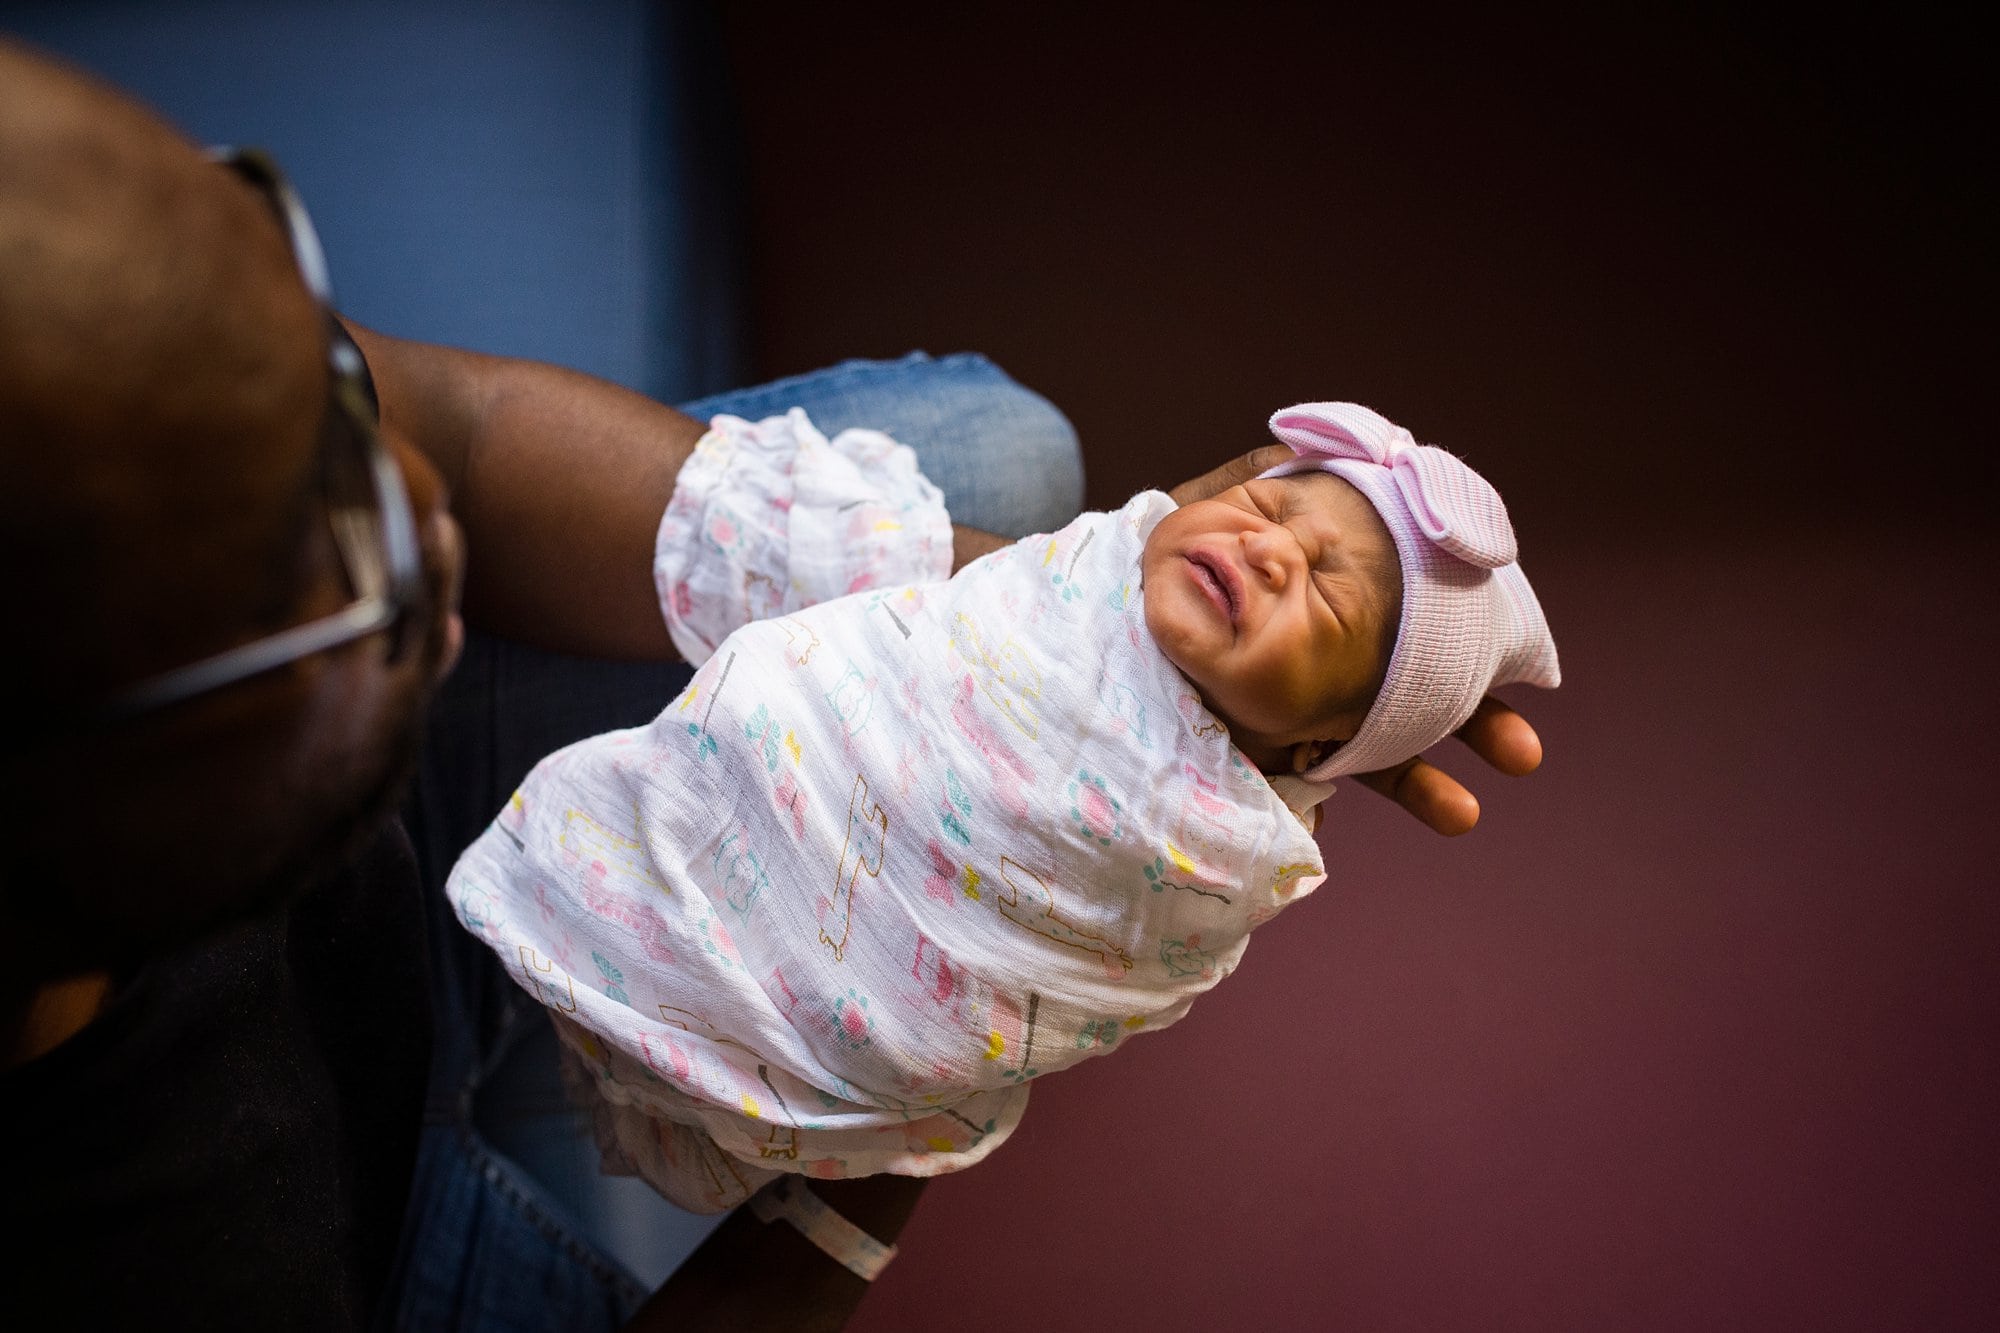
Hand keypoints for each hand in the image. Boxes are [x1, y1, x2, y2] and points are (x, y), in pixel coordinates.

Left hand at [1173, 449, 1544, 835]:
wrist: (1103, 613)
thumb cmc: (1163, 557)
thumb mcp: (1210, 512)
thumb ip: (1255, 492)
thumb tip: (1296, 463)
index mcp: (1334, 601)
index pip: (1418, 624)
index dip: (1468, 649)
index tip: (1517, 669)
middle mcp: (1332, 656)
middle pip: (1415, 689)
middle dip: (1475, 723)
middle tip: (1523, 753)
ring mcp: (1302, 707)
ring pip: (1375, 745)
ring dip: (1423, 781)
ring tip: (1466, 813)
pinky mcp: (1264, 746)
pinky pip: (1307, 778)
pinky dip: (1334, 801)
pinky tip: (1371, 820)